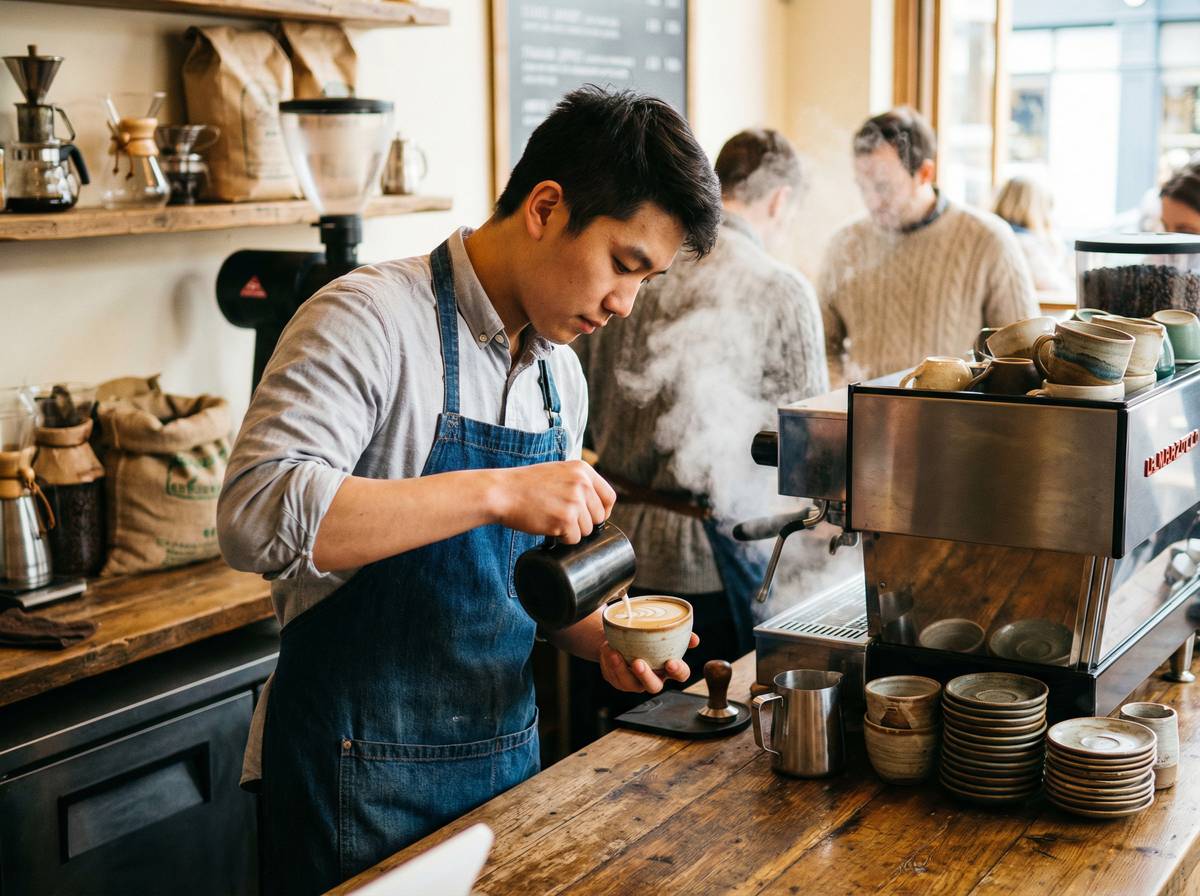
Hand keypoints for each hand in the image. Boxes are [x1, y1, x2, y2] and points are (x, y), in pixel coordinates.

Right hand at [491, 460, 616, 542]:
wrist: (502, 492)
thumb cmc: (525, 485)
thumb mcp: (557, 472)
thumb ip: (578, 483)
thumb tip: (598, 507)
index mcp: (583, 469)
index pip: (609, 497)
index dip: (603, 511)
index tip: (592, 518)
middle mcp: (582, 483)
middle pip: (599, 517)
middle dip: (584, 523)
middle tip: (562, 520)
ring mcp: (575, 501)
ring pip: (587, 530)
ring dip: (571, 531)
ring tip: (551, 519)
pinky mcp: (565, 519)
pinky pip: (574, 539)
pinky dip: (561, 539)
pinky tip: (548, 527)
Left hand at [598, 633, 700, 692]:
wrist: (622, 636)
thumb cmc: (647, 636)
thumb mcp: (663, 633)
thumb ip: (679, 634)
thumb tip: (695, 639)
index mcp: (668, 667)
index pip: (680, 674)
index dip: (677, 671)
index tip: (670, 662)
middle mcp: (653, 678)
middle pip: (653, 686)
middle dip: (645, 676)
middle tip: (638, 663)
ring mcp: (635, 682)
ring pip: (628, 683)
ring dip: (620, 668)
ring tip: (613, 652)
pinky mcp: (618, 681)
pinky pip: (612, 676)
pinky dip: (608, 662)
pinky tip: (607, 649)